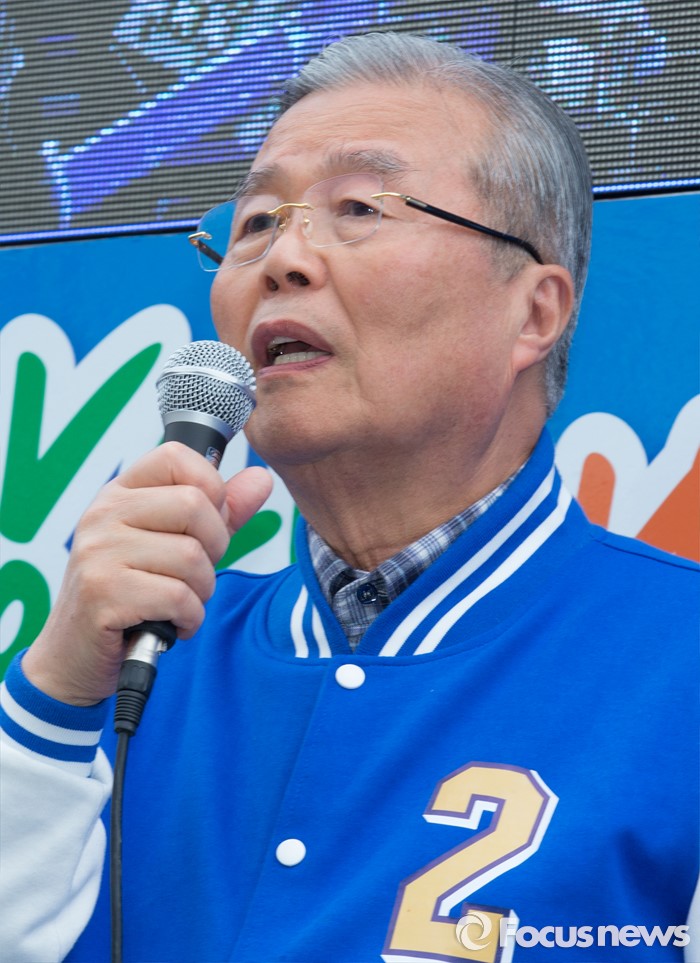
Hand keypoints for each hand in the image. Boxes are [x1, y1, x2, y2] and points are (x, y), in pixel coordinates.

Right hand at [21, 442, 272, 705]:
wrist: (75, 656)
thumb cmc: (131, 596)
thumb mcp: (174, 545)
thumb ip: (220, 512)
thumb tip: (261, 478)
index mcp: (120, 493)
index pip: (176, 456)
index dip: (211, 487)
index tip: (206, 525)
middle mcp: (104, 514)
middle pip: (194, 505)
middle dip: (214, 548)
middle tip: (194, 575)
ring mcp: (99, 551)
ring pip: (192, 556)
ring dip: (201, 592)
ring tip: (177, 603)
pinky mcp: (103, 593)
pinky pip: (179, 597)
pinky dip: (189, 619)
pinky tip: (172, 624)